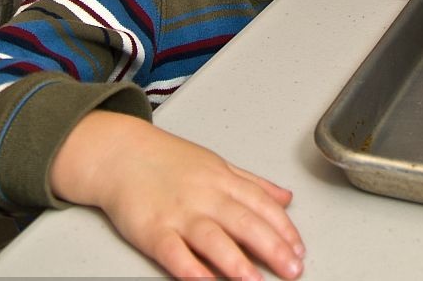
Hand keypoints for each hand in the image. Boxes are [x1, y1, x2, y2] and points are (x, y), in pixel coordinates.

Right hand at [50, 111, 303, 280]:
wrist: (122, 154)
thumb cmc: (170, 161)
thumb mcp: (218, 164)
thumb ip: (253, 183)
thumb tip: (286, 198)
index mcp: (224, 180)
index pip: (262, 205)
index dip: (284, 228)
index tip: (300, 249)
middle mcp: (206, 196)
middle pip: (245, 222)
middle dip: (272, 248)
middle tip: (293, 270)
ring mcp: (179, 213)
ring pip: (213, 239)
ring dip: (237, 262)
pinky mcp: (152, 230)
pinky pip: (174, 252)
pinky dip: (190, 267)